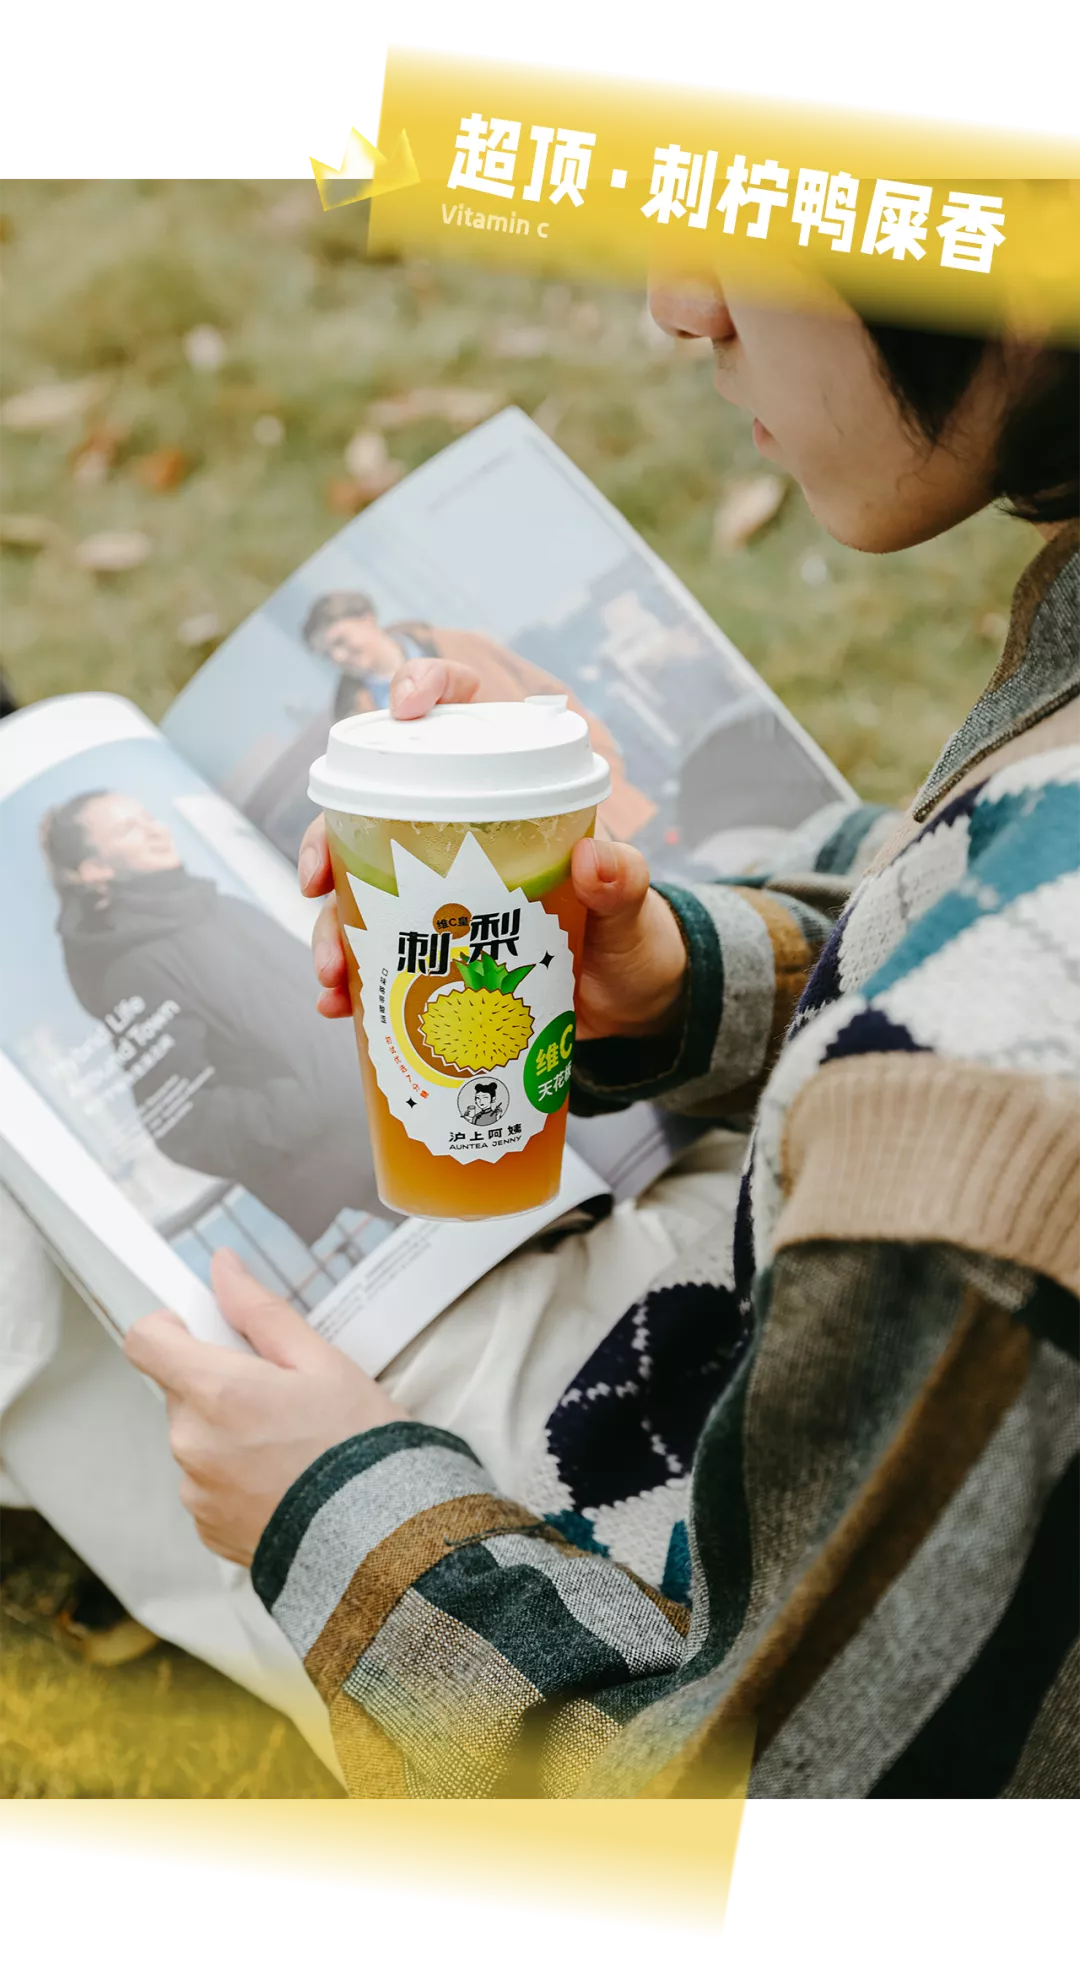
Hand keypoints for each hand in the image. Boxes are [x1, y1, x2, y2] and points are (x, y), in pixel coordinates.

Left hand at [124, 1249, 405, 1565]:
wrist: (381, 1540)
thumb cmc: (360, 1445)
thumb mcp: (322, 1362)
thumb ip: (261, 1312)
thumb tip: (223, 1268)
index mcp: (217, 1391)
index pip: (147, 1342)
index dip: (170, 1328)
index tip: (203, 1332)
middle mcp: (192, 1442)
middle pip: (181, 1391)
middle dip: (220, 1383)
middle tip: (281, 1394)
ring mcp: (197, 1490)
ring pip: (196, 1438)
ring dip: (228, 1433)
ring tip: (291, 1446)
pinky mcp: (208, 1527)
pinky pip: (208, 1484)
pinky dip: (236, 1476)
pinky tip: (284, 1481)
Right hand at [300, 658, 687, 1039]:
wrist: (631, 1006)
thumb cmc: (631, 937)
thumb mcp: (633, 909)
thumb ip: (624, 883)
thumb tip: (598, 860)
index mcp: (511, 795)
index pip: (462, 712)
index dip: (424, 686)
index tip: (403, 708)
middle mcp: (462, 835)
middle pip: (371, 809)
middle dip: (327, 844)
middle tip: (316, 886)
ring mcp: (439, 893)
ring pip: (359, 891)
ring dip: (332, 929)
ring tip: (332, 976)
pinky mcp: (432, 949)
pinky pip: (374, 955)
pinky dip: (350, 981)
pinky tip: (336, 1005)